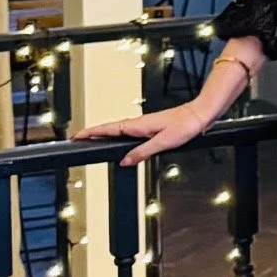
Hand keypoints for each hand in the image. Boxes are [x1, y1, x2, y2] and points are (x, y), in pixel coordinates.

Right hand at [71, 100, 218, 167]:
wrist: (199, 115)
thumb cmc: (185, 126)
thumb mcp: (163, 143)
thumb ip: (142, 152)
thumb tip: (124, 161)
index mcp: (138, 125)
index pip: (109, 129)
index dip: (92, 132)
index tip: (77, 135)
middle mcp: (139, 123)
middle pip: (110, 129)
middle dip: (93, 133)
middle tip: (78, 139)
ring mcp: (144, 125)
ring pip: (119, 130)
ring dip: (104, 134)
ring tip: (92, 140)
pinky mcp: (151, 128)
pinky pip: (128, 132)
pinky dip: (118, 135)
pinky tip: (119, 141)